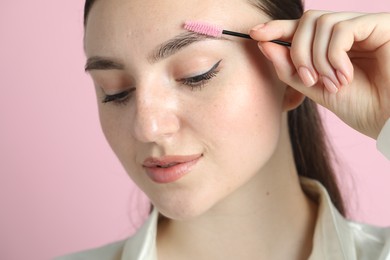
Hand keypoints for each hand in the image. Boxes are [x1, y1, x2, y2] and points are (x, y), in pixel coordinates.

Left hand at [250, 11, 389, 138]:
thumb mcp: (315, 88)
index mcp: (332, 45)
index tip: (255, 34)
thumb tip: (264, 44)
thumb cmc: (360, 106)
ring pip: (322, 23)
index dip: (277, 28)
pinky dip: (334, 55)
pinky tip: (344, 75)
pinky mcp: (380, 25)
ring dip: (317, 58)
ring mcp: (364, 26)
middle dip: (298, 51)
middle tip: (309, 79)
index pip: (300, 28)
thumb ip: (290, 69)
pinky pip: (342, 30)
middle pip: (307, 20)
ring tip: (330, 83)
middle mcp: (347, 32)